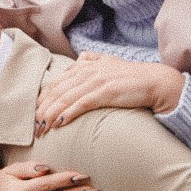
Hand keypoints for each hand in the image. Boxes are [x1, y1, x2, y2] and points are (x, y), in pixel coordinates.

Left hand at [35, 53, 183, 134]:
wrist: (156, 82)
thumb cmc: (132, 78)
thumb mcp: (109, 63)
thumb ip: (92, 61)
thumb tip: (79, 61)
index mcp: (86, 63)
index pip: (57, 82)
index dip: (43, 99)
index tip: (35, 114)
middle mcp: (88, 69)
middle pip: (57, 90)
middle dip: (42, 109)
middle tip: (34, 126)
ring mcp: (97, 79)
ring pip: (65, 98)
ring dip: (51, 115)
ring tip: (42, 129)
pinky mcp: (106, 91)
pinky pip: (81, 103)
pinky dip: (68, 114)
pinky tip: (59, 124)